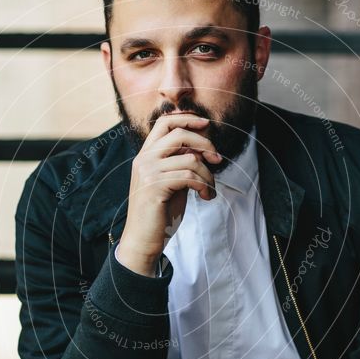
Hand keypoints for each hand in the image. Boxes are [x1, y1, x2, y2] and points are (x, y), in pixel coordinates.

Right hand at [116, 113, 221, 275]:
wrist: (142, 240)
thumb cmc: (159, 213)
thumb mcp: (171, 182)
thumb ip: (180, 163)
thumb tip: (202, 147)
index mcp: (146, 154)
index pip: (164, 122)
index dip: (187, 118)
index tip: (207, 125)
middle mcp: (144, 159)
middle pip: (179, 133)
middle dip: (204, 143)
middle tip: (217, 159)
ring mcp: (148, 171)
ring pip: (190, 158)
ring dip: (208, 175)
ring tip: (210, 189)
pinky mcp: (155, 186)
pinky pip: (189, 176)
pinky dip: (204, 186)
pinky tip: (206, 196)